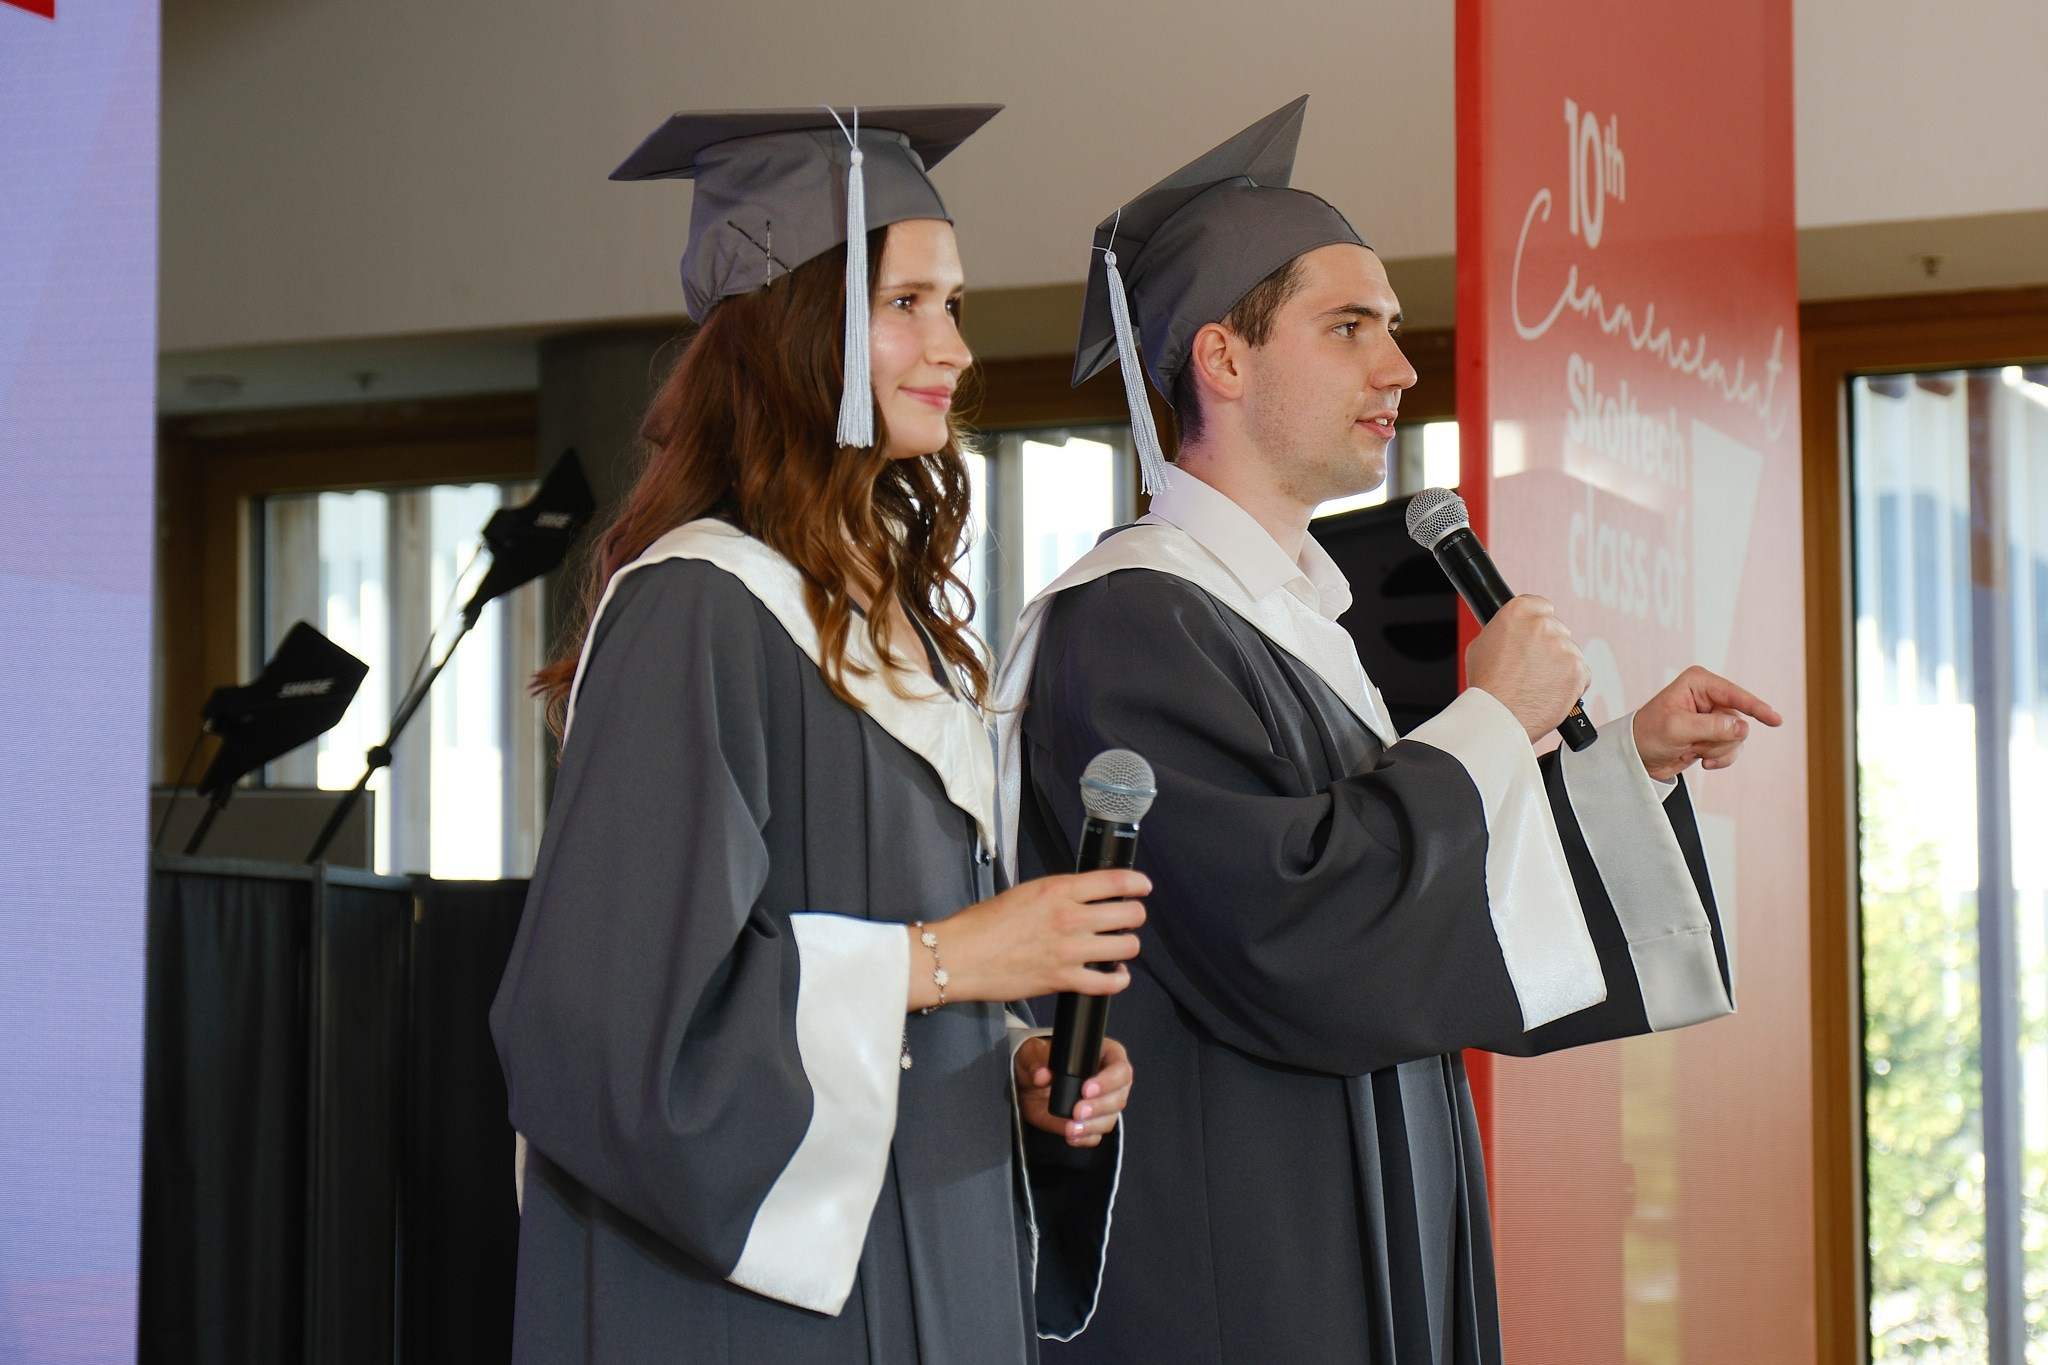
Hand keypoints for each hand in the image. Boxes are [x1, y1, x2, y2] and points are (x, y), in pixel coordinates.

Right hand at [907, 870, 1147, 1010]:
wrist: (959, 957)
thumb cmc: (982, 924)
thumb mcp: (1024, 893)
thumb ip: (1057, 894)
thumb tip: (1082, 898)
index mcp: (1059, 889)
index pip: (1116, 881)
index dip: (1138, 884)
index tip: (1143, 887)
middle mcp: (1070, 917)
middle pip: (1130, 914)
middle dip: (1134, 916)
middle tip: (1126, 920)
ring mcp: (1070, 950)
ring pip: (1127, 947)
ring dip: (1127, 947)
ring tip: (1118, 947)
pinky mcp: (1064, 980)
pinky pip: (1109, 982)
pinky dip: (1118, 980)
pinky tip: (1115, 975)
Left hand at [1016, 1036, 1130, 1147]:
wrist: (1029, 1084)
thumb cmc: (1040, 1059)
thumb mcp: (1034, 1052)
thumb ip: (1036, 1059)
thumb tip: (1041, 1074)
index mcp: (1105, 1056)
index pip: (1119, 1068)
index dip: (1108, 1081)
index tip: (1086, 1089)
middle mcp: (1110, 1082)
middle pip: (1118, 1097)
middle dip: (1099, 1107)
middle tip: (1077, 1111)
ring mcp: (1102, 1105)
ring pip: (1109, 1119)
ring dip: (1091, 1126)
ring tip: (1071, 1128)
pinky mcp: (1090, 1124)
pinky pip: (1095, 1135)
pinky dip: (1084, 1137)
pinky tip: (1071, 1135)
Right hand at [1464, 595, 1591, 741]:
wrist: (1498, 716)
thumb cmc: (1486, 686)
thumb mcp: (1481, 645)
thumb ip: (1505, 631)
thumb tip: (1516, 632)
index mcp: (1517, 611)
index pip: (1541, 605)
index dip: (1537, 622)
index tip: (1535, 635)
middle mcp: (1543, 625)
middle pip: (1557, 629)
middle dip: (1549, 646)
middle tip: (1533, 667)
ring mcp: (1563, 648)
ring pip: (1570, 652)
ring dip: (1560, 665)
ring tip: (1538, 684)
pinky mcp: (1578, 671)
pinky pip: (1582, 673)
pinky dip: (1571, 683)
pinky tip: (1551, 692)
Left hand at [1632, 665, 1782, 781]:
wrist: (1637, 757)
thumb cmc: (1648, 735)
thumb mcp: (1676, 729)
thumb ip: (1711, 727)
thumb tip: (1743, 727)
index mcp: (1698, 682)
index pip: (1734, 694)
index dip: (1756, 707)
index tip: (1775, 719)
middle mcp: (1710, 696)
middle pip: (1738, 721)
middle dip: (1718, 738)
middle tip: (1693, 743)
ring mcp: (1714, 716)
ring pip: (1738, 737)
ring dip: (1717, 749)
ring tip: (1693, 749)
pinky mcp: (1716, 734)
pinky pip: (1733, 749)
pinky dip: (1720, 758)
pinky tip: (1702, 760)